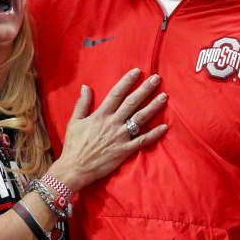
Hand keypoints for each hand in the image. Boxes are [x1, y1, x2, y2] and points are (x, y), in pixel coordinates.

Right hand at [48, 68, 167, 192]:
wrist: (75, 168)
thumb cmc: (74, 145)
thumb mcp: (74, 121)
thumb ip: (82, 104)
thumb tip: (86, 86)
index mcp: (100, 115)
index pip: (116, 94)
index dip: (127, 81)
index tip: (136, 71)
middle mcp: (112, 123)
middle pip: (132, 103)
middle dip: (145, 89)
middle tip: (156, 78)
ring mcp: (120, 137)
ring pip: (140, 118)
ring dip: (153, 107)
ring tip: (164, 97)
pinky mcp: (125, 150)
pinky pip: (142, 141)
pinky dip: (154, 134)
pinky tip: (164, 127)